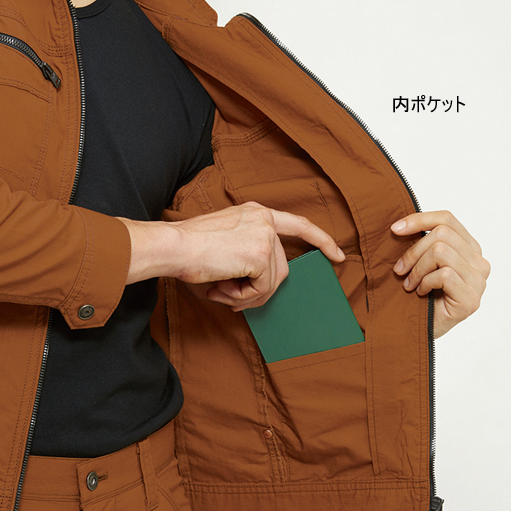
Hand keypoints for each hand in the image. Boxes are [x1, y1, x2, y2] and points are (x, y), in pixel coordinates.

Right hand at [120, 202, 343, 310]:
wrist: (172, 247)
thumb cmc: (189, 249)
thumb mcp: (227, 246)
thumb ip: (249, 260)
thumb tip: (261, 289)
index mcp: (255, 213)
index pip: (298, 224)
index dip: (320, 240)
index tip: (338, 255)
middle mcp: (264, 219)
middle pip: (281, 267)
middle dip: (259, 290)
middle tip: (231, 297)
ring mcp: (265, 236)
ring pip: (272, 282)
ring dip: (247, 295)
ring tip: (221, 291)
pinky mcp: (261, 254)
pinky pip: (263, 289)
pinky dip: (243, 297)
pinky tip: (223, 288)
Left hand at [391, 210, 489, 338]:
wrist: (417, 330)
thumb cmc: (418, 295)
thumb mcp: (419, 262)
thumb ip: (421, 242)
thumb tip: (398, 225)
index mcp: (469, 249)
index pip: (447, 219)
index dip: (419, 220)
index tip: (394, 229)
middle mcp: (479, 263)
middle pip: (442, 234)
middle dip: (413, 251)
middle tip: (399, 271)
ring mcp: (479, 282)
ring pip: (441, 252)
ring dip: (417, 269)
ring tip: (410, 285)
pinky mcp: (471, 299)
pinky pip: (444, 274)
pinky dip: (425, 283)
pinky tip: (421, 293)